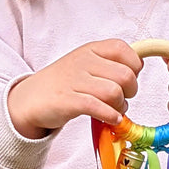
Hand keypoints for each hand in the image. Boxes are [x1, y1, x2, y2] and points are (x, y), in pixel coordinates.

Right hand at [7, 39, 142, 138]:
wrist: (30, 99)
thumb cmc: (65, 83)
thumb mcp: (87, 65)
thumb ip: (111, 64)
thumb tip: (138, 69)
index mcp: (91, 49)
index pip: (125, 50)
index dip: (134, 68)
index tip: (127, 81)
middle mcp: (83, 61)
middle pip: (126, 75)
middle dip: (131, 92)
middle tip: (121, 99)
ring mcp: (74, 80)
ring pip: (114, 92)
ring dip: (121, 107)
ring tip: (114, 111)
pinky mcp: (67, 101)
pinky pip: (98, 107)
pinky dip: (110, 116)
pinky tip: (110, 119)